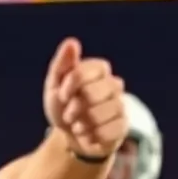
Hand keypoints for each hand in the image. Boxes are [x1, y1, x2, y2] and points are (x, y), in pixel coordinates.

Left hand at [43, 38, 126, 159]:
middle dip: (76, 107)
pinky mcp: (123, 125)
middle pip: (96, 92)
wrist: (69, 135)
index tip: (61, 95)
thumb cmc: (63, 105)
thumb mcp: (54, 85)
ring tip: (77, 126)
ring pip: (104, 112)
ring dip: (83, 123)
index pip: (89, 70)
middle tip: (68, 114)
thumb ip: (62, 64)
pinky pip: (110, 131)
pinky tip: (88, 136)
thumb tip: (72, 42)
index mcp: (98, 70)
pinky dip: (92, 136)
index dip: (72, 83)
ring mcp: (120, 105)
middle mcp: (114, 84)